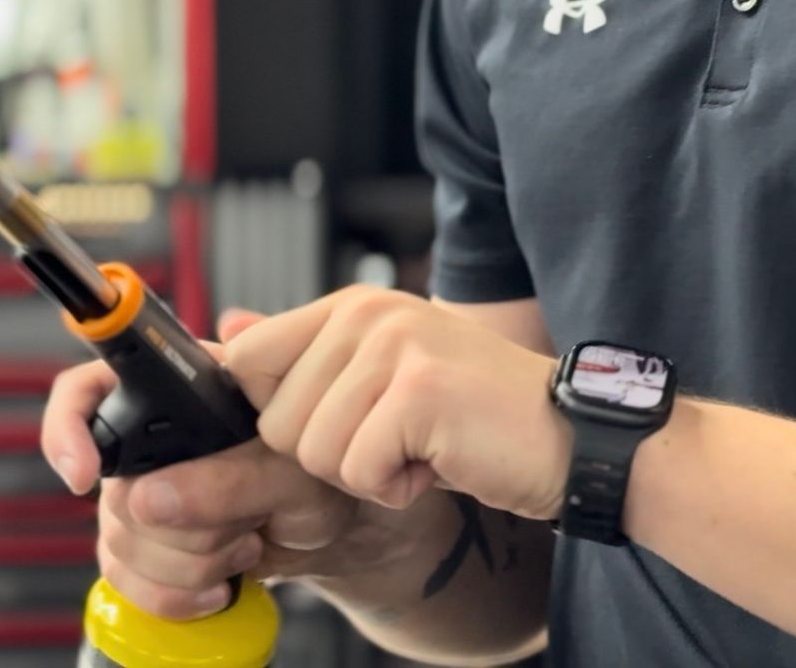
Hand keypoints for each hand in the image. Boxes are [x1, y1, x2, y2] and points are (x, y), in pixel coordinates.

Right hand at [39, 310, 421, 618]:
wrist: (336, 531)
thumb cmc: (320, 478)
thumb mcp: (292, 472)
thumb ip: (229, 479)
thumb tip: (148, 498)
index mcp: (181, 391)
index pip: (88, 389)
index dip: (69, 428)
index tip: (85, 476)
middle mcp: (150, 438)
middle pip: (112, 490)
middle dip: (182, 526)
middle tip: (244, 519)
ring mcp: (141, 494)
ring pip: (118, 541)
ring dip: (187, 562)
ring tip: (243, 542)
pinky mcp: (145, 545)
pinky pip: (125, 579)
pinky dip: (173, 594)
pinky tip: (219, 583)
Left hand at [225, 286, 569, 520]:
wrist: (571, 440)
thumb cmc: (476, 419)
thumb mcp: (386, 378)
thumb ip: (309, 359)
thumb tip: (224, 335)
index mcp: (353, 306)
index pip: (247, 358)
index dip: (278, 414)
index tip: (339, 426)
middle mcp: (368, 313)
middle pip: (276, 420)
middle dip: (331, 456)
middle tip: (399, 440)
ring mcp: (395, 347)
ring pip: (314, 452)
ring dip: (368, 474)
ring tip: (422, 449)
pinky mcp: (418, 391)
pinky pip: (359, 471)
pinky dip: (397, 489)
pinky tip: (439, 463)